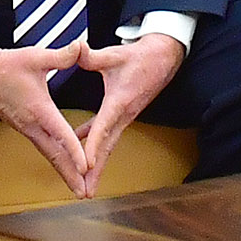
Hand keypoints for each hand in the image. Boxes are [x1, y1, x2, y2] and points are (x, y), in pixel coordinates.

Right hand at [0, 41, 92, 194]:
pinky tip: (65, 166)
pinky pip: (43, 147)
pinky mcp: (24, 128)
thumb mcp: (34, 57)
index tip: (87, 166)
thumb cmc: (3, 66)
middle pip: (54, 155)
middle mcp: (32, 124)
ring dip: (64, 171)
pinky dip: (56, 160)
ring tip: (78, 188)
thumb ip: (60, 56)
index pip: (60, 133)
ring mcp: (26, 129)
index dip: (74, 150)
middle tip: (85, 193)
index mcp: (38, 109)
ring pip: (49, 154)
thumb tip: (82, 46)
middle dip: (70, 175)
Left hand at [73, 32, 186, 190]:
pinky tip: (81, 146)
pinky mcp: (123, 115)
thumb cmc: (140, 57)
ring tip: (85, 185)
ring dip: (97, 166)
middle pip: (107, 148)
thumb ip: (92, 56)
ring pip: (108, 145)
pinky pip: (107, 135)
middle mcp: (123, 115)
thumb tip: (76, 49)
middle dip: (95, 171)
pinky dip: (96, 145)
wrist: (164, 57)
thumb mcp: (115, 54)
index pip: (103, 128)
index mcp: (119, 102)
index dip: (93, 146)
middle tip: (85, 191)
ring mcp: (124, 117)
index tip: (85, 165)